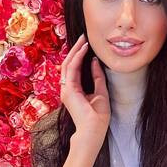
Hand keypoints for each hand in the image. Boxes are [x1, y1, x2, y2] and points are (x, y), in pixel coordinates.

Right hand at [60, 33, 109, 147]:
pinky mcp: (68, 90)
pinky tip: (84, 50)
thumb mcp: (100, 92)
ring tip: (83, 40)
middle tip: (83, 38)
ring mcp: (66, 89)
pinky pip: (71, 69)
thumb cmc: (98, 116)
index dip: (80, 56)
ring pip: (68, 64)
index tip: (87, 45)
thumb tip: (95, 61)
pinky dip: (77, 58)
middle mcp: (67, 89)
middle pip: (69, 65)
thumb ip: (97, 77)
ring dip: (76, 51)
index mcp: (74, 91)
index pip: (75, 70)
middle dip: (76, 50)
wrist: (93, 129)